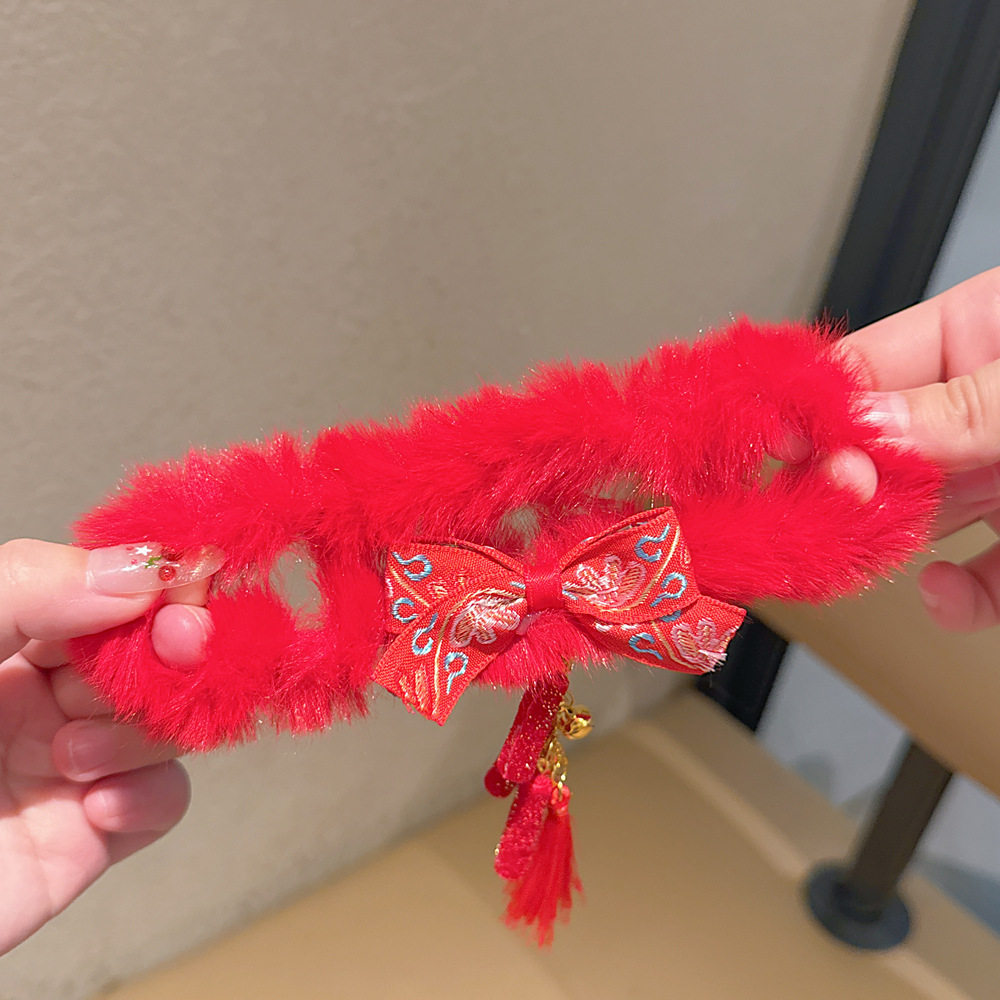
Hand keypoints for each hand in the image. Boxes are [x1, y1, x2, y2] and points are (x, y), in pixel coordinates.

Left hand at [0, 539, 214, 954]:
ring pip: (168, 720)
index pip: (109, 589)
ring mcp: (71, 762)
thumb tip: (146, 567)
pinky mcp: (90, 835)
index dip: (157, 582)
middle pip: (153, 652)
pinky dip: (150, 796)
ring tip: (72, 757)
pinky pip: (165, 799)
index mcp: (7, 634)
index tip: (183, 585)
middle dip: (169, 650)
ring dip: (144, 731)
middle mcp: (45, 694)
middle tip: (177, 643)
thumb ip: (30, 587)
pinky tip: (100, 807)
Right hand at [836, 266, 999, 629]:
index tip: (776, 442)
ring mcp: (997, 474)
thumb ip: (965, 404)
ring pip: (912, 519)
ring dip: (881, 542)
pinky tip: (945, 589)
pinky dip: (958, 597)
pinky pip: (980, 576)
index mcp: (976, 333)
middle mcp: (977, 410)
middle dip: (844, 486)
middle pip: (875, 453)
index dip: (814, 407)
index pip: (864, 368)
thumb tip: (870, 425)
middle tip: (829, 502)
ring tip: (859, 546)